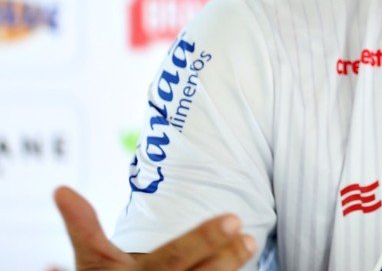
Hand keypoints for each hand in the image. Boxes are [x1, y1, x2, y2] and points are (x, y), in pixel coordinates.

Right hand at [54, 186, 256, 269]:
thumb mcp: (91, 263)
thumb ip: (83, 227)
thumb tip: (60, 188)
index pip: (174, 256)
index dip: (202, 239)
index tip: (233, 218)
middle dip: (225, 256)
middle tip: (247, 231)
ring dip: (231, 268)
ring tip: (251, 242)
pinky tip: (250, 268)